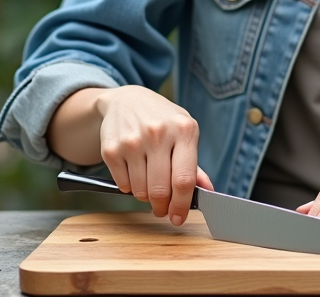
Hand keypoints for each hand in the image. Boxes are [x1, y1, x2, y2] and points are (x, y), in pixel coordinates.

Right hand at [95, 85, 212, 224]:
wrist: (127, 100)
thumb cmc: (163, 120)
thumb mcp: (184, 133)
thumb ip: (194, 165)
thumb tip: (208, 191)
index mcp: (184, 130)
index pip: (184, 179)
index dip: (181, 205)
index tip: (179, 218)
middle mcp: (158, 133)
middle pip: (160, 190)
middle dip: (162, 206)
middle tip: (162, 209)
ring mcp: (132, 141)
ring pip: (140, 191)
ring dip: (145, 196)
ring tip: (149, 183)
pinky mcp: (111, 149)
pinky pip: (122, 185)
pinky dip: (129, 187)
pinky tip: (134, 171)